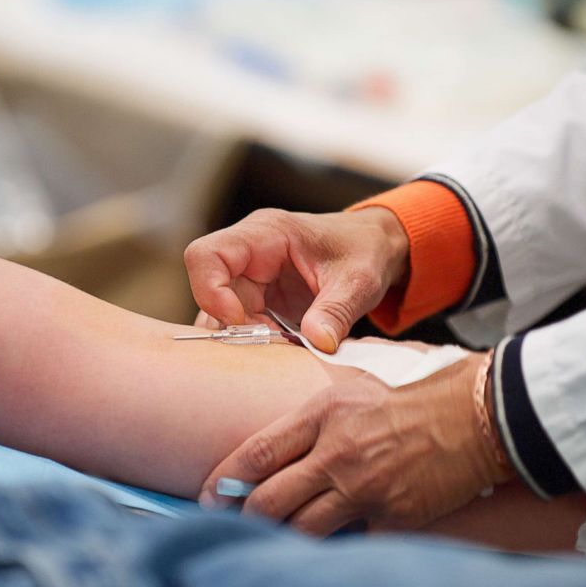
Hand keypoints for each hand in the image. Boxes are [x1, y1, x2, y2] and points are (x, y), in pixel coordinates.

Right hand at [184, 207, 408, 351]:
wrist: (378, 248)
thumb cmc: (366, 250)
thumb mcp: (359, 281)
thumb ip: (336, 311)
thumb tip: (318, 344)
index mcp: (266, 233)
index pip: (206, 255)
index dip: (211, 292)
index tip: (242, 324)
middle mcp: (250, 253)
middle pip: (211, 293)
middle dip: (235, 328)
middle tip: (274, 345)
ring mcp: (252, 278)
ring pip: (221, 314)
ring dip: (244, 339)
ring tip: (281, 350)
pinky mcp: (260, 300)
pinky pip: (240, 325)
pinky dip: (256, 343)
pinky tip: (281, 352)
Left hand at [198, 350, 513, 535]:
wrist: (474, 416)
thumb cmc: (408, 399)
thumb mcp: (351, 389)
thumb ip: (308, 416)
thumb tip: (266, 448)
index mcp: (324, 415)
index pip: (258, 453)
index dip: (225, 479)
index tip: (209, 495)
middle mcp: (338, 454)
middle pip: (270, 500)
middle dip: (245, 516)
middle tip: (232, 521)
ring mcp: (365, 489)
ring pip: (302, 529)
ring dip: (283, 535)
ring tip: (273, 536)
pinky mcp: (393, 517)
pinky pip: (351, 543)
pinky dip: (337, 545)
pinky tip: (328, 543)